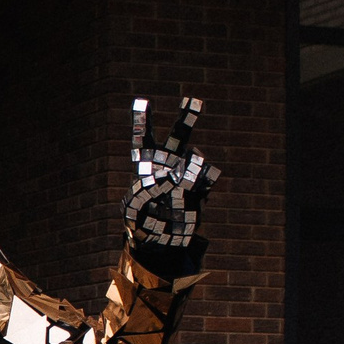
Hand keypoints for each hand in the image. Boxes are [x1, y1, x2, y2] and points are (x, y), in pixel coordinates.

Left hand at [126, 96, 216, 254]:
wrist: (161, 243)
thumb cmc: (140, 223)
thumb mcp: (137, 206)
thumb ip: (152, 187)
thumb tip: (176, 173)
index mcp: (146, 165)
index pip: (143, 138)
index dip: (143, 120)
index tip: (143, 101)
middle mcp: (168, 164)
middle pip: (178, 135)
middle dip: (186, 117)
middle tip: (194, 100)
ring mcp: (186, 174)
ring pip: (196, 159)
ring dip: (191, 169)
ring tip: (180, 187)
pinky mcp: (201, 188)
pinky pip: (207, 180)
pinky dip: (201, 189)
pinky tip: (192, 201)